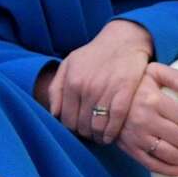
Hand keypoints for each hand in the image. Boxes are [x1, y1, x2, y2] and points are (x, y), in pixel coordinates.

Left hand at [47, 19, 153, 144]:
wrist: (124, 40)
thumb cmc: (95, 54)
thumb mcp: (68, 64)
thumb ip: (56, 88)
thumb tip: (53, 114)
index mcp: (71, 82)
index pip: (66, 119)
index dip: (72, 129)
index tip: (79, 130)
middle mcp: (86, 88)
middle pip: (82, 126)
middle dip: (86, 134)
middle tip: (91, 134)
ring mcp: (106, 91)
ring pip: (98, 126)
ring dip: (98, 136)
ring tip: (101, 136)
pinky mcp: (124, 92)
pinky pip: (116, 121)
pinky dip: (112, 133)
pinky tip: (111, 135)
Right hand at [114, 61, 177, 175]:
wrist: (103, 98)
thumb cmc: (132, 85)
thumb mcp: (154, 71)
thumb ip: (176, 77)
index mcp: (153, 100)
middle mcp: (145, 120)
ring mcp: (136, 137)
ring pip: (169, 154)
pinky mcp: (130, 149)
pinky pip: (153, 165)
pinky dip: (170, 170)